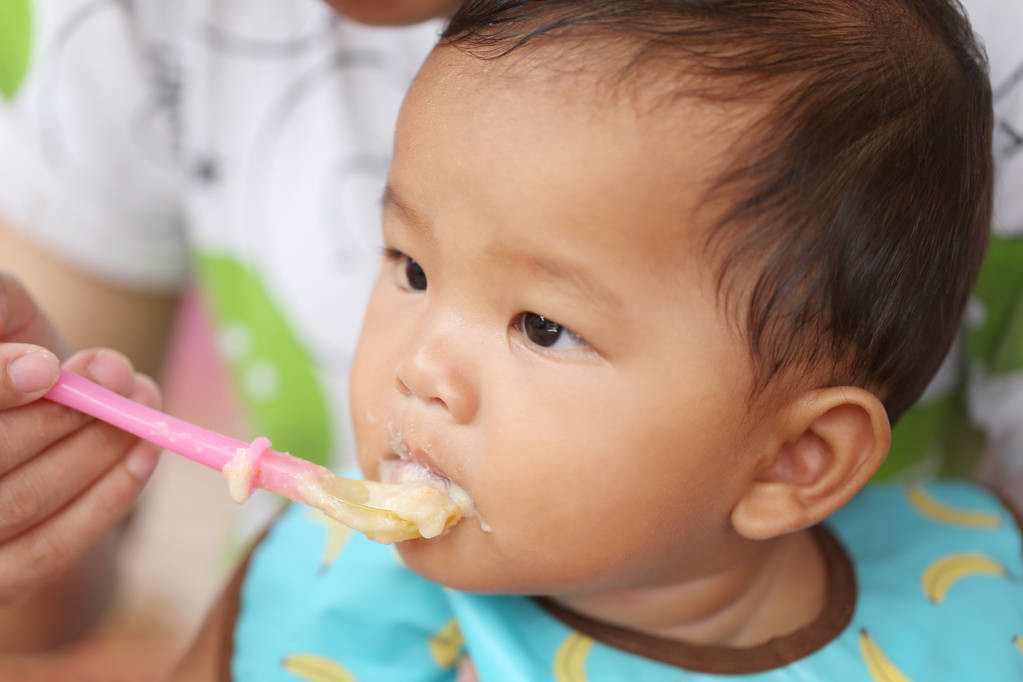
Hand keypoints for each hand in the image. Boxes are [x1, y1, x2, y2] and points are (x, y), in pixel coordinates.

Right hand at [0, 272, 160, 605]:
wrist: (32, 429)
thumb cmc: (11, 365)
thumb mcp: (5, 321)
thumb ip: (3, 309)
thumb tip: (37, 352)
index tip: (48, 367)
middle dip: (62, 417)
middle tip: (121, 379)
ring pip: (22, 502)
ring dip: (95, 451)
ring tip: (143, 407)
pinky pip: (50, 550)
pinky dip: (108, 500)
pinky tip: (143, 453)